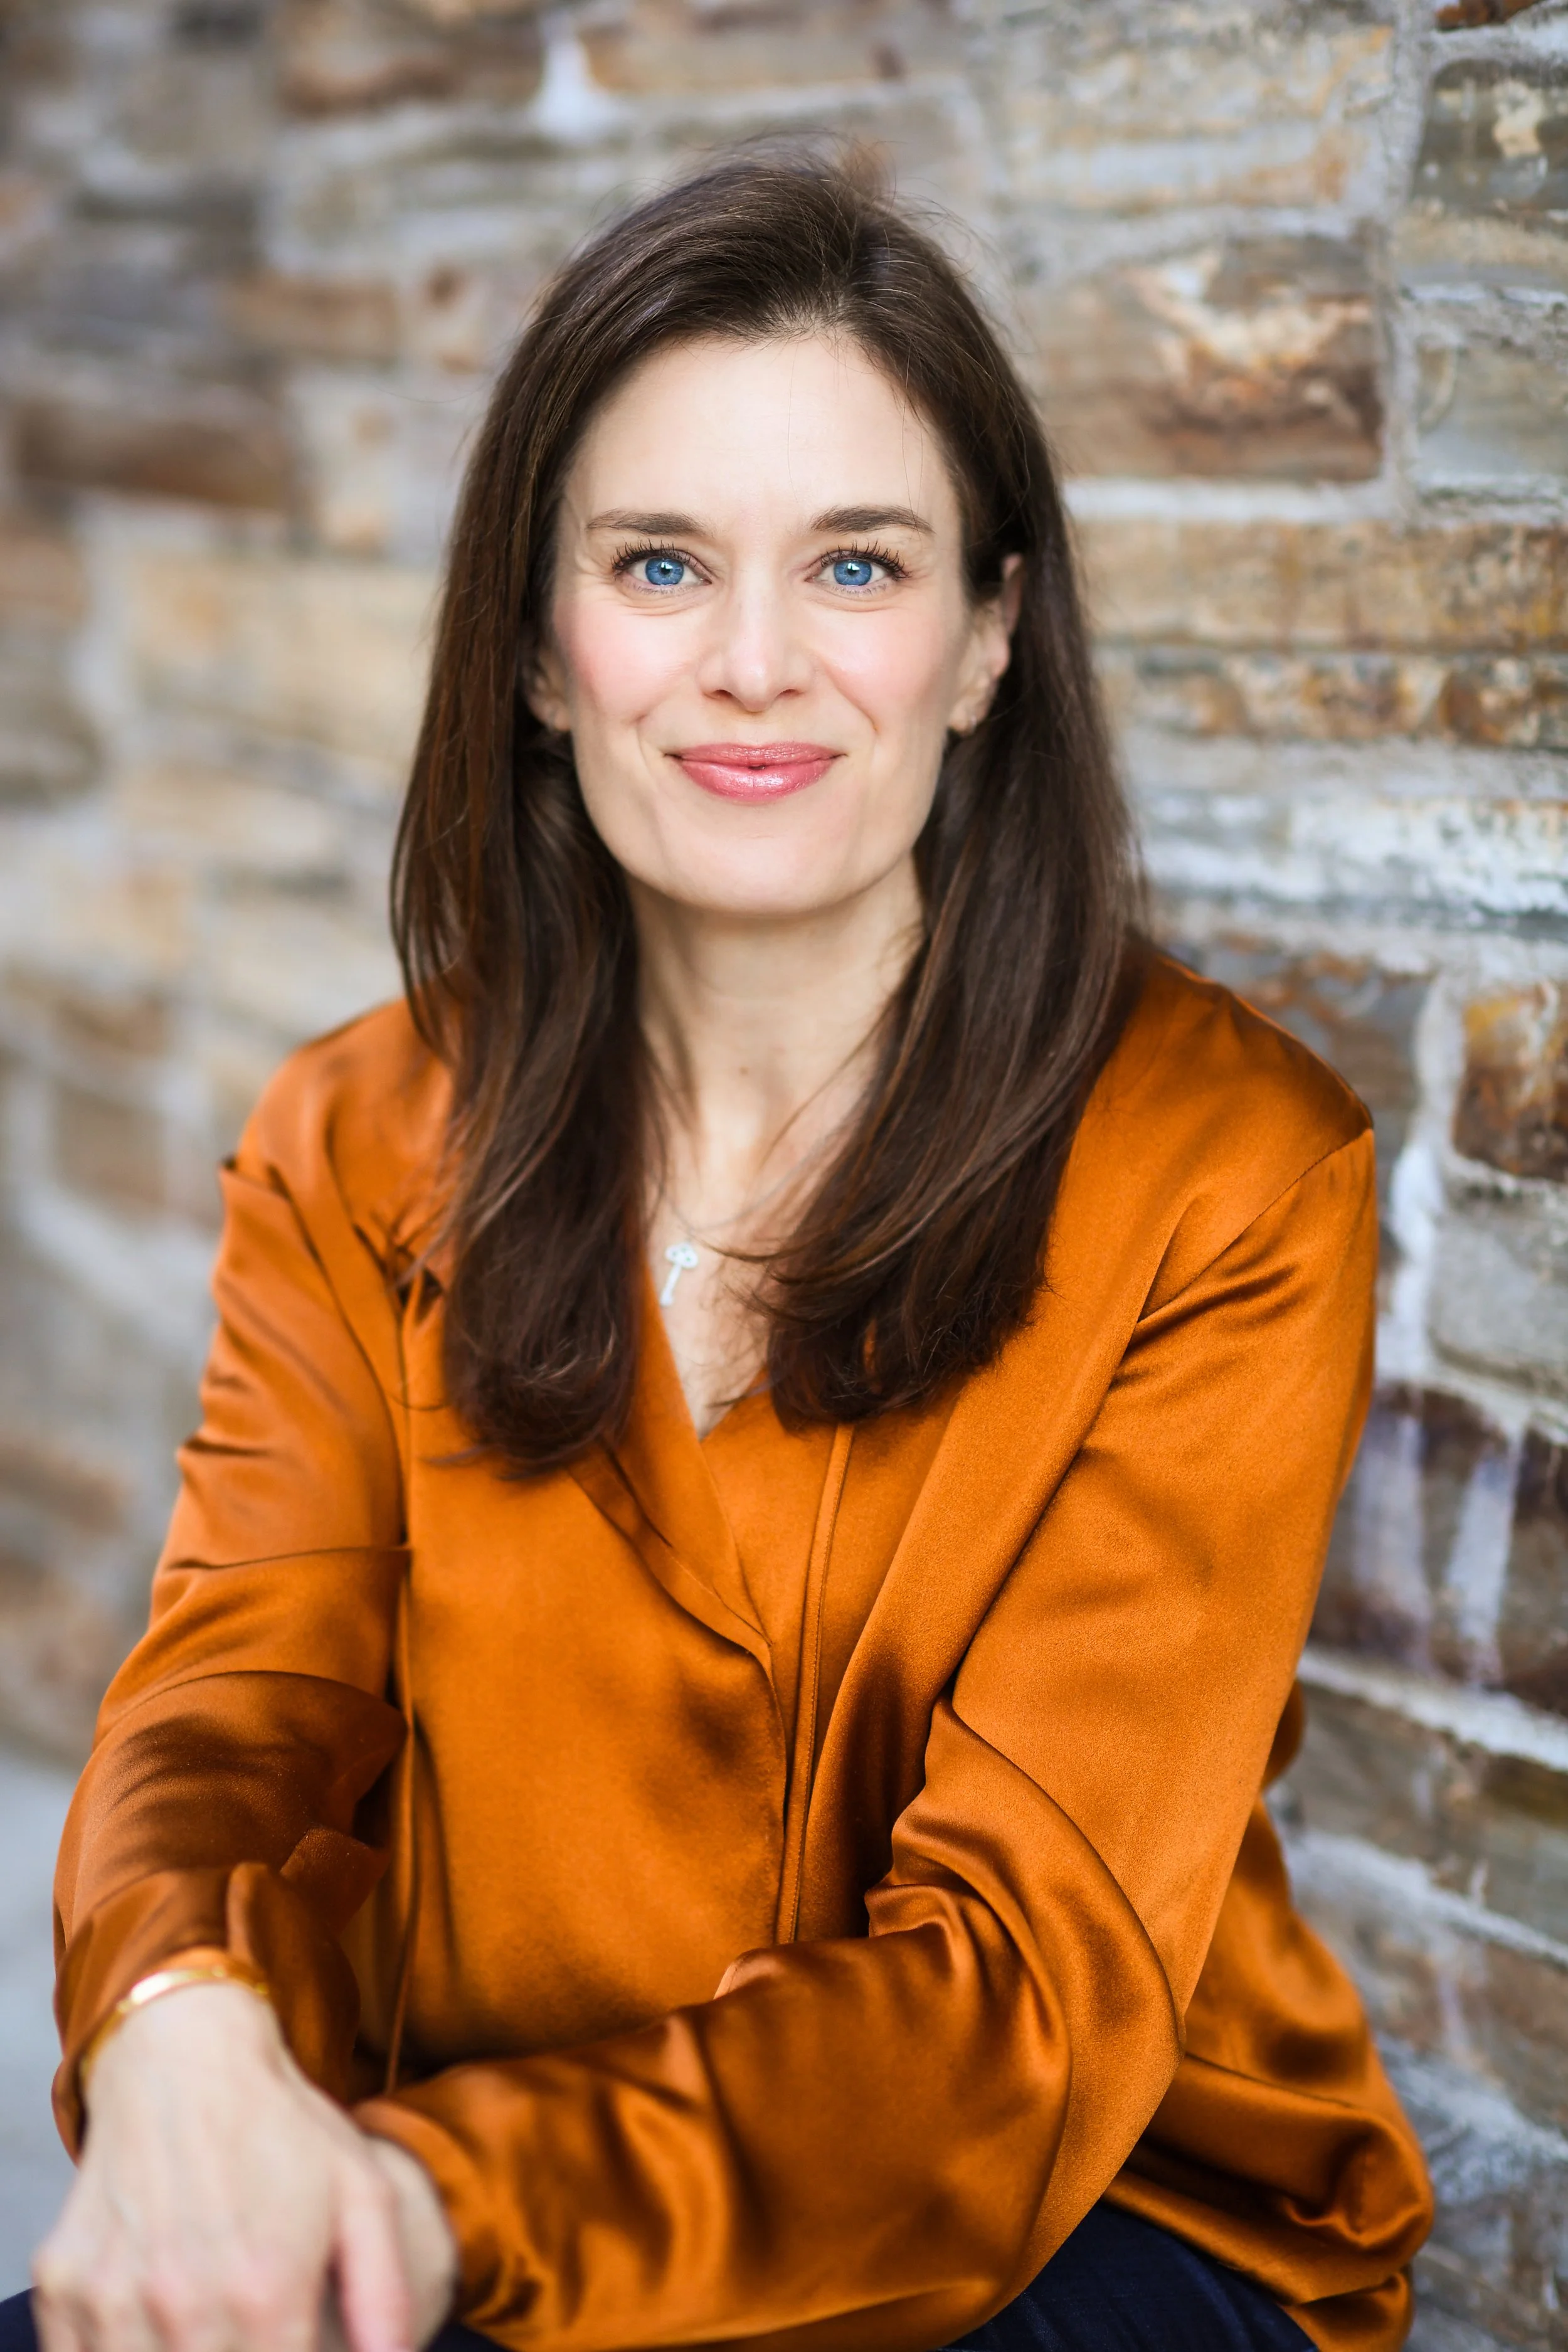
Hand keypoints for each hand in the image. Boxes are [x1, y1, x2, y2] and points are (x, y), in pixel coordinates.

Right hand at [32, 1982, 456, 2351]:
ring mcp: (113, 2298)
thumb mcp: (362, 2193)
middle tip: (247, 2326)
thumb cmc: (279, 2126)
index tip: (287, 2339)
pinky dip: (110, 2347)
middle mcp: (184, 2306)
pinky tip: (149, 2318)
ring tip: (204, 2319)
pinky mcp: (63, 2284)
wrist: (185, 2056)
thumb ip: (384, 2295)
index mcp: (265, 2294)